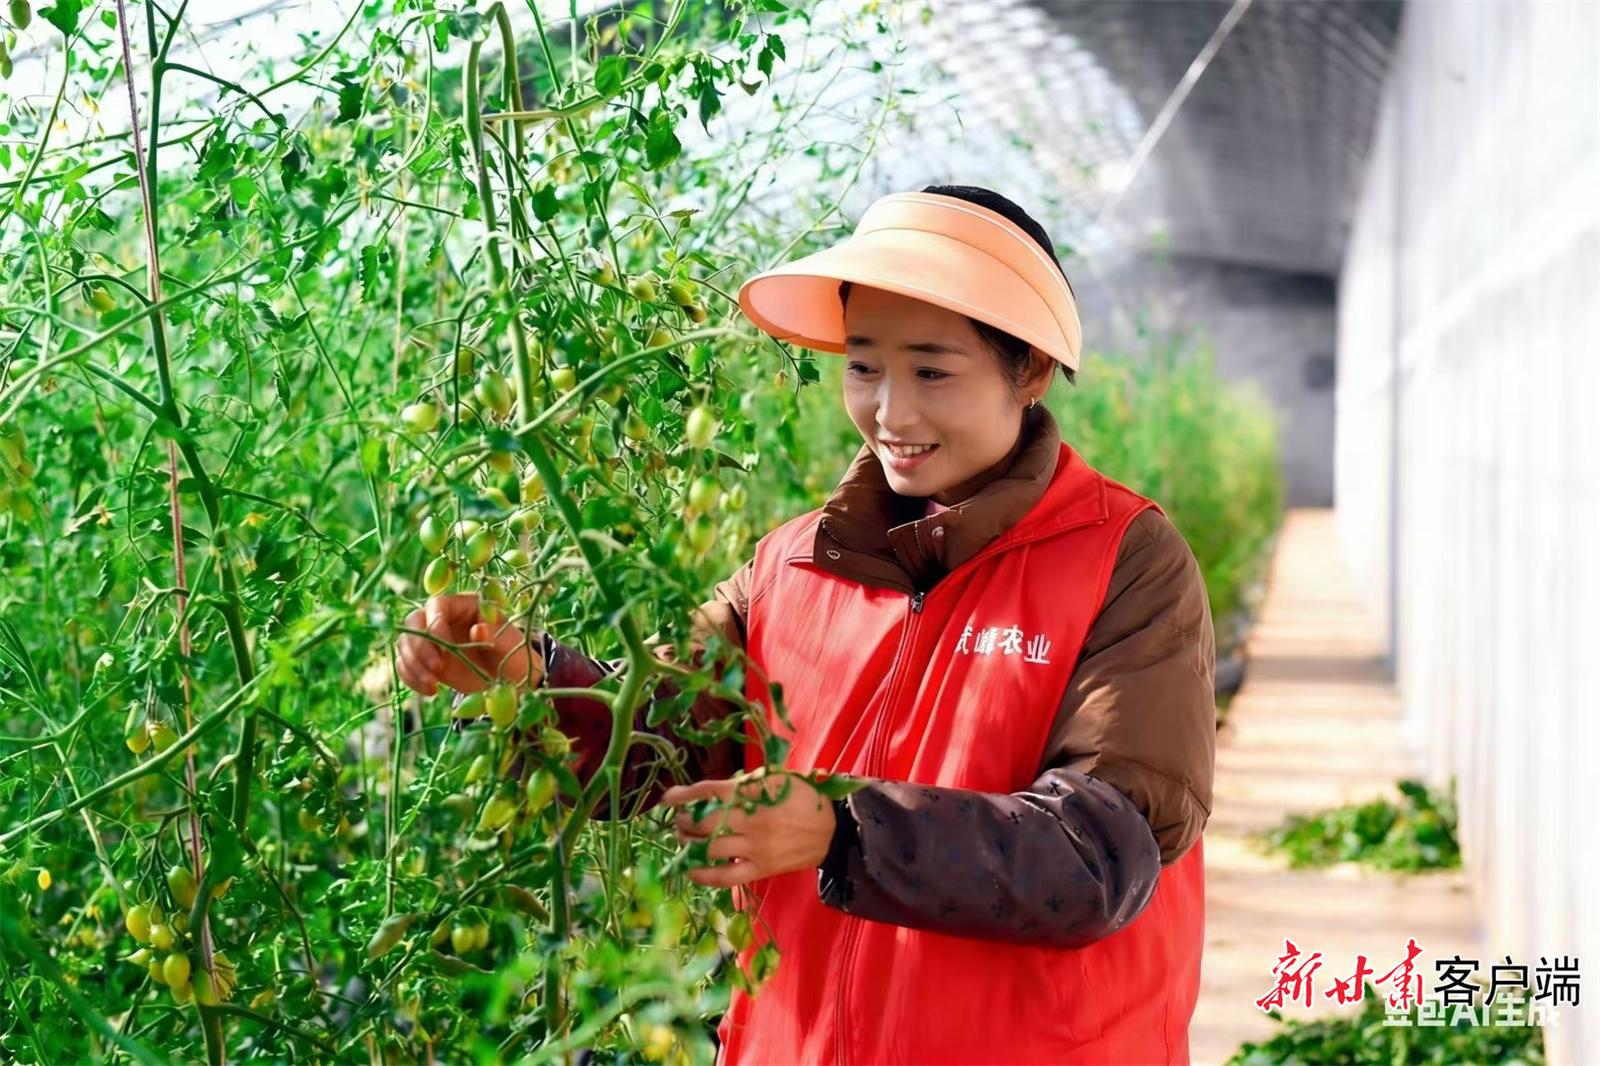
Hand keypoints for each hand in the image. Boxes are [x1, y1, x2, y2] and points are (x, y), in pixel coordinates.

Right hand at [396, 593, 543, 696]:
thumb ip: (495, 634)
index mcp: (465, 605)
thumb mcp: (511, 644)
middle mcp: (443, 617)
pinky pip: (405, 664)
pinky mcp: (425, 659)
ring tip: (433, 685)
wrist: (509, 680)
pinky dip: (411, 677)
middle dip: (420, 646)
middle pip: (414, 622)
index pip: (437, 604)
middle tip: (437, 669)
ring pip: (405, 643)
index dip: (434, 623)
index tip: (445, 647)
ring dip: (413, 665)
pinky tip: (430, 691)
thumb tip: (478, 629)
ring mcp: (431, 639)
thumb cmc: (513, 655)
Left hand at [660, 768, 836, 887]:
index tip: (668, 798)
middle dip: (685, 821)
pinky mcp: (761, 868)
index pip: (708, 792)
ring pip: (710, 849)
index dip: (684, 795)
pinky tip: (692, 868)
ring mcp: (756, 847)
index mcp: (753, 792)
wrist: (832, 829)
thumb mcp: (775, 779)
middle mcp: (751, 820)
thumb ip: (742, 785)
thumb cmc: (801, 798)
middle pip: (704, 823)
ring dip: (690, 844)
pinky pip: (726, 876)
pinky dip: (704, 874)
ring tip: (684, 840)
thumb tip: (707, 793)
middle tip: (680, 821)